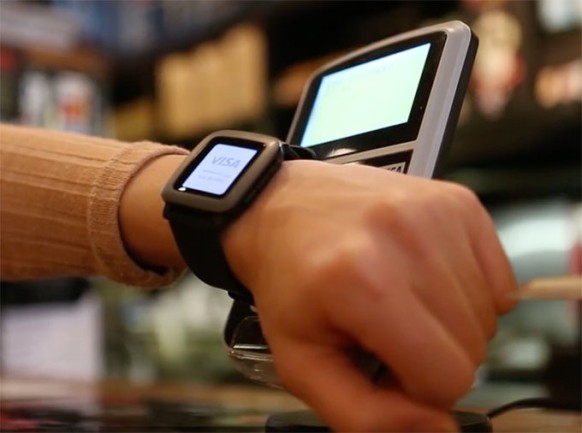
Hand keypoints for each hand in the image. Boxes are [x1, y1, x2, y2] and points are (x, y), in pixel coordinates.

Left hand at [223, 160, 517, 431]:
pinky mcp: (456, 201)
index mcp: (363, 284)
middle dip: (431, 355)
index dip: (415, 388)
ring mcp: (436, 213)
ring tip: (400, 299)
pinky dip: (467, 291)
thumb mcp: (302, 361)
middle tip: (386, 330)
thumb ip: (365, 414)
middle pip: (472, 347)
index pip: (446, 378)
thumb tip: (436, 431)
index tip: (382, 363)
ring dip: (449, 322)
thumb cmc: (289, 280)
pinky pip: (498, 277)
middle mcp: (406, 239)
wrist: (282, 207)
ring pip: (487, 315)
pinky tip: (423, 278)